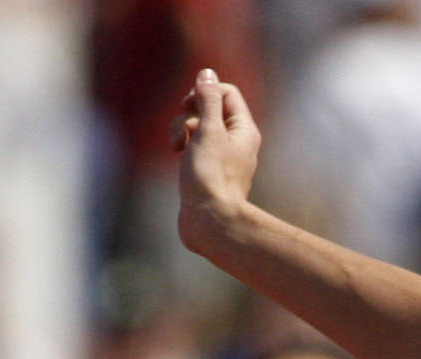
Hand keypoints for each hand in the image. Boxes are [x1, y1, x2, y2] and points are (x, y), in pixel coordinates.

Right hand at [171, 68, 260, 250]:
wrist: (210, 223)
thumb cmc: (210, 176)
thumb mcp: (207, 130)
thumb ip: (207, 99)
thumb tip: (207, 74)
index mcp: (244, 130)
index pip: (227, 92)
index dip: (205, 91)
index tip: (189, 105)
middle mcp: (238, 143)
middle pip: (210, 108)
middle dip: (188, 113)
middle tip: (182, 130)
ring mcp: (224, 158)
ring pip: (198, 127)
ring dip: (181, 130)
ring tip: (175, 148)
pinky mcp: (209, 171)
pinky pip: (195, 147)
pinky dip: (184, 147)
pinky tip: (177, 157)